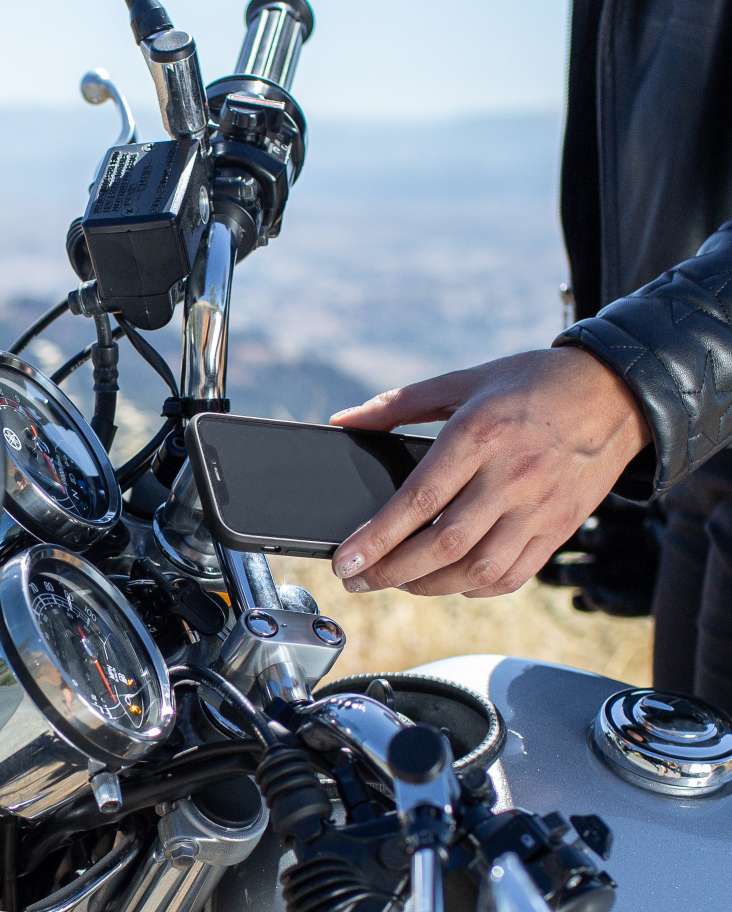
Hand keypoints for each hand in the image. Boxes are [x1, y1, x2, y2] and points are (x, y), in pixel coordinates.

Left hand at [329, 348, 649, 597]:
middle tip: (358, 580)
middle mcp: (510, 477)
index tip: (345, 561)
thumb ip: (399, 403)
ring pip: (477, 570)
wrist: (615, 393)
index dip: (376, 539)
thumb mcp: (464, 381)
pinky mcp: (558, 529)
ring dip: (430, 586)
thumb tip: (344, 421)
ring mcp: (538, 508)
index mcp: (480, 435)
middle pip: (443, 544)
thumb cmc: (534, 383)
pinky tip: (452, 581)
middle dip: (391, 572)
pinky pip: (513, 576)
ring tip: (400, 581)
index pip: (418, 500)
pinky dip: (475, 588)